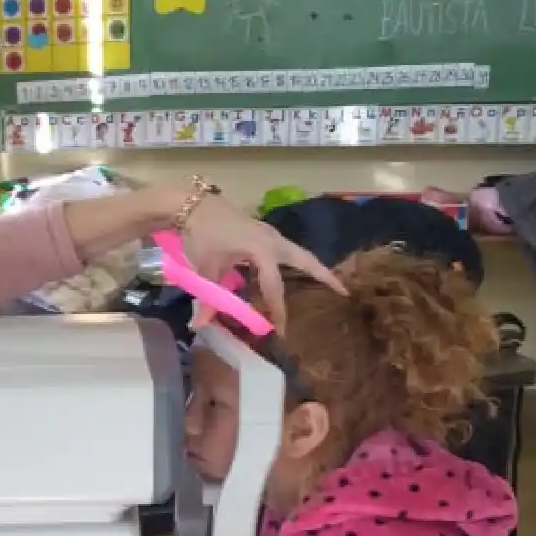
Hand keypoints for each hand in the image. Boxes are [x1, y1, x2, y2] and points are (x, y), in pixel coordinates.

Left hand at [180, 193, 346, 329]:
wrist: (191, 205)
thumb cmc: (201, 235)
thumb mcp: (205, 269)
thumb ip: (208, 298)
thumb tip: (199, 325)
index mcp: (262, 250)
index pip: (275, 287)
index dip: (278, 310)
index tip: (281, 330)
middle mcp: (273, 240)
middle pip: (305, 260)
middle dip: (324, 276)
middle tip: (343, 292)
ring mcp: (270, 234)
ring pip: (298, 253)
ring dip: (312, 267)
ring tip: (327, 283)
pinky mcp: (263, 232)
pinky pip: (285, 250)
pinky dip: (294, 263)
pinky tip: (292, 274)